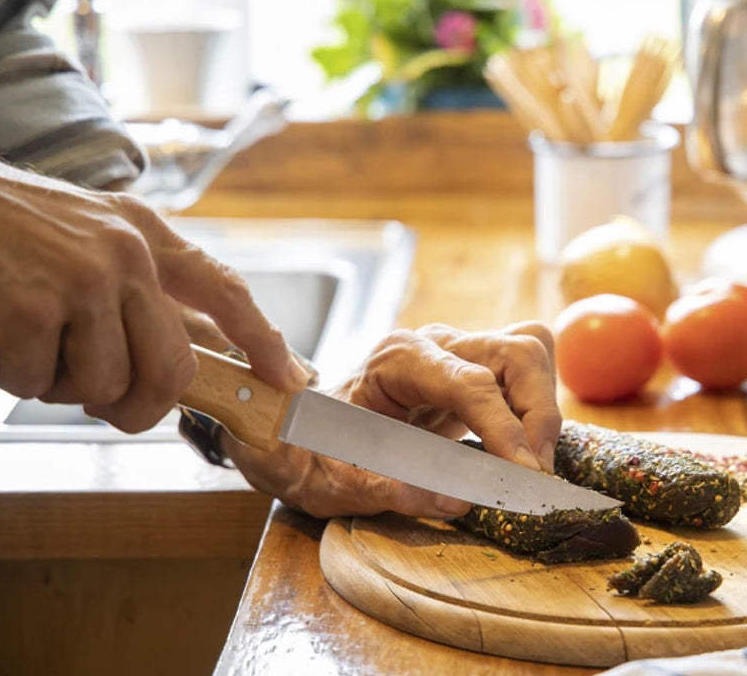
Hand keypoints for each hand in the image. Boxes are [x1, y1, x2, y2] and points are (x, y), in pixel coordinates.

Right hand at [0, 147, 308, 431]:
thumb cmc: (6, 228)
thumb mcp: (91, 239)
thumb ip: (142, 292)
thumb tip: (193, 351)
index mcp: (145, 234)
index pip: (225, 290)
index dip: (264, 340)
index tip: (288, 378)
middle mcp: (127, 253)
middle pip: (173, 371)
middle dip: (138, 406)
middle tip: (99, 399)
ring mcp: (85, 278)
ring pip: (105, 386)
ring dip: (57, 383)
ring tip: (25, 339)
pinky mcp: (37, 306)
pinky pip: (38, 384)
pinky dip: (7, 374)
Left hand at [220, 321, 560, 518]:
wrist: (303, 432)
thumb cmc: (315, 450)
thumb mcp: (337, 478)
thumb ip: (389, 487)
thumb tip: (455, 502)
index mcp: (397, 359)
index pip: (470, 382)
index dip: (505, 428)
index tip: (525, 475)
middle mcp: (434, 344)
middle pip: (516, 351)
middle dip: (539, 412)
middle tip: (532, 474)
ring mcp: (456, 354)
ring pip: (529, 354)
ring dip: (543, 410)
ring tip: (529, 466)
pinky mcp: (471, 372)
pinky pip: (523, 376)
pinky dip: (535, 411)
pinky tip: (520, 451)